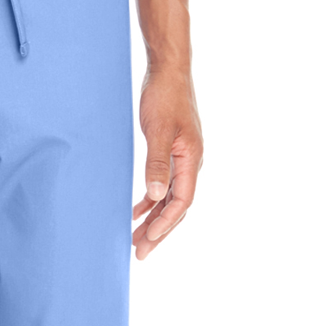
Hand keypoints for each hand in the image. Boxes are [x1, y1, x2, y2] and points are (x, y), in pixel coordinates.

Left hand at [132, 68, 202, 259]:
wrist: (168, 71)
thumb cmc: (164, 96)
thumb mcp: (158, 131)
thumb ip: (157, 164)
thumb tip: (156, 196)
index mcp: (192, 159)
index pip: (181, 202)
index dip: (165, 224)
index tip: (147, 240)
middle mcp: (191, 163)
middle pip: (176, 207)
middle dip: (158, 231)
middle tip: (140, 254)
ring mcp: (182, 160)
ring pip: (169, 199)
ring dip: (152, 219)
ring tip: (134, 240)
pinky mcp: (171, 154)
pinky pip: (163, 186)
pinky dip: (150, 201)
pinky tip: (135, 211)